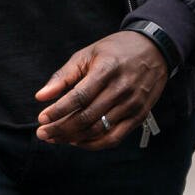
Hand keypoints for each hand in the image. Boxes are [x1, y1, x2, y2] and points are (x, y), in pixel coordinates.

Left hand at [34, 31, 168, 148]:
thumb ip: (63, 76)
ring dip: (73, 138)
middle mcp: (121, 89)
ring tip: (55, 138)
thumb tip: (40, 96)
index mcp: (107, 70)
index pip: (79, 97)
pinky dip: (93, 144)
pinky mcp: (139, 116)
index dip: (58, 111)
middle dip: (61, 128)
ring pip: (98, 130)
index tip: (42, 119)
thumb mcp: (87, 54)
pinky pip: (114, 138)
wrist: (154, 50)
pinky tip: (77, 141)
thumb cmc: (115, 50)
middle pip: (86, 117)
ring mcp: (132, 105)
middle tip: (43, 133)